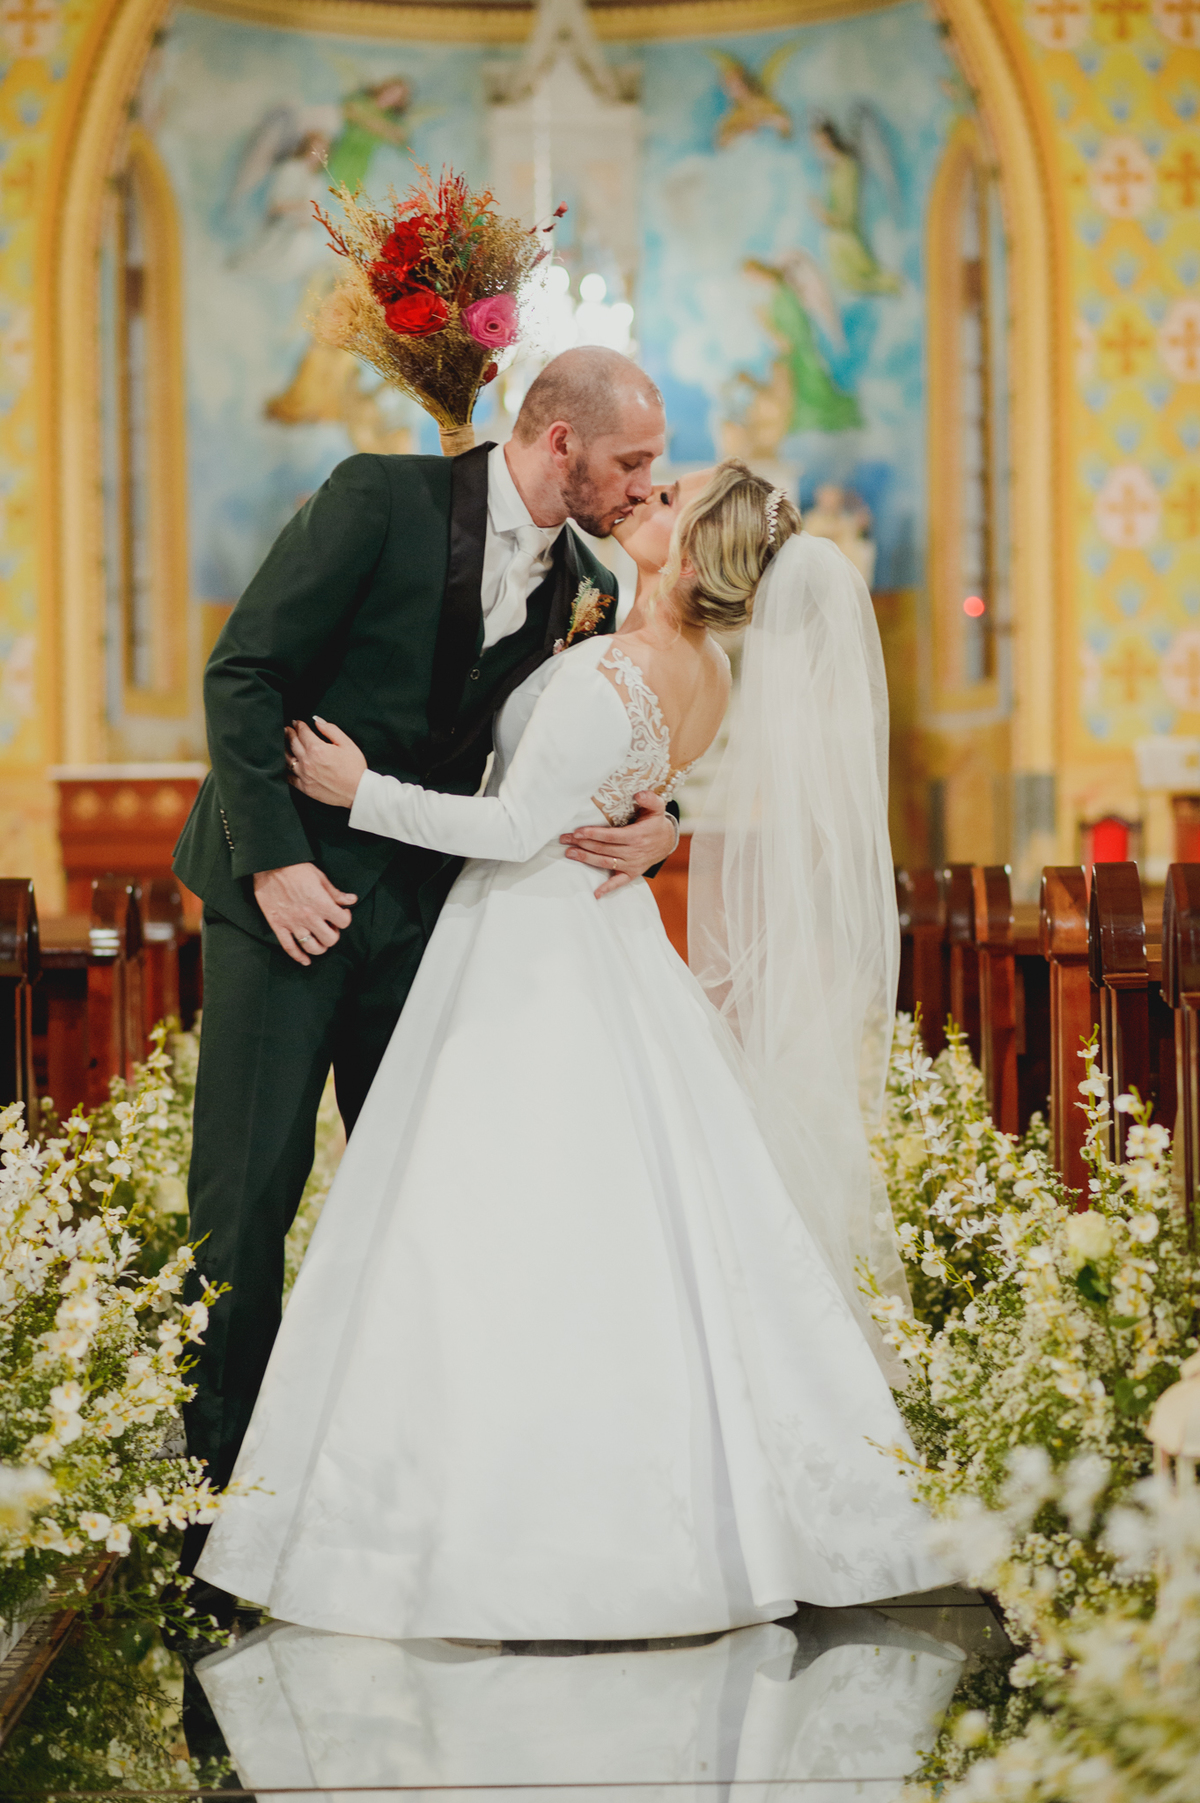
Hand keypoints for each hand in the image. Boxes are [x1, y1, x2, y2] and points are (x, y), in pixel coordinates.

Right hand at [253, 863, 357, 966]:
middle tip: (330, 927)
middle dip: (333, 935)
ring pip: (312, 947)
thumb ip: (336, 893)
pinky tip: (305, 961)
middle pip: (330, 939)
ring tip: (320, 941)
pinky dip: (298, 957)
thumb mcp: (320, 877)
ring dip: (319, 947)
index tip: (341, 913)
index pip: (343, 922)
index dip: (345, 918)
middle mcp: (309, 917)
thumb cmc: (296, 868)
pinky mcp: (278, 926)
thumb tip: (351, 900)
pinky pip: (289, 947)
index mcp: (321, 904)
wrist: (270, 865)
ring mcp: (293, 923)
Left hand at [285, 717, 367, 808]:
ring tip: (285, 744)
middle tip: (288, 729)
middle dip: (289, 733)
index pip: (302, 732)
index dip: (298, 725)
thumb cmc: (354, 768)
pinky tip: (289, 764)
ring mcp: (304, 775)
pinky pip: (289, 777)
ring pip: (287, 759)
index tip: (297, 722)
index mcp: (317, 749)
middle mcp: (307, 761)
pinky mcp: (305, 787)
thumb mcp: (347, 743)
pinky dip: (287, 769)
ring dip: (285, 749)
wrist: (357, 791)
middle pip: (292, 743)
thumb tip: (317, 721)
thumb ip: (330, 730)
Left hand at [561, 791, 677, 898]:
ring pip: (605, 862)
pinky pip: (619, 882)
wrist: (667, 841)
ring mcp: (632, 864)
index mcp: (636, 836)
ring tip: (569, 853)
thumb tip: (640, 793)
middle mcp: (633, 852)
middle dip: (582, 844)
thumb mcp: (657, 808)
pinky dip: (607, 888)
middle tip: (565, 839)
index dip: (593, 834)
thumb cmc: (656, 823)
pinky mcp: (632, 873)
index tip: (578, 832)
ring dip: (586, 859)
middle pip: (603, 849)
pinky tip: (596, 893)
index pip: (610, 836)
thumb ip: (650, 799)